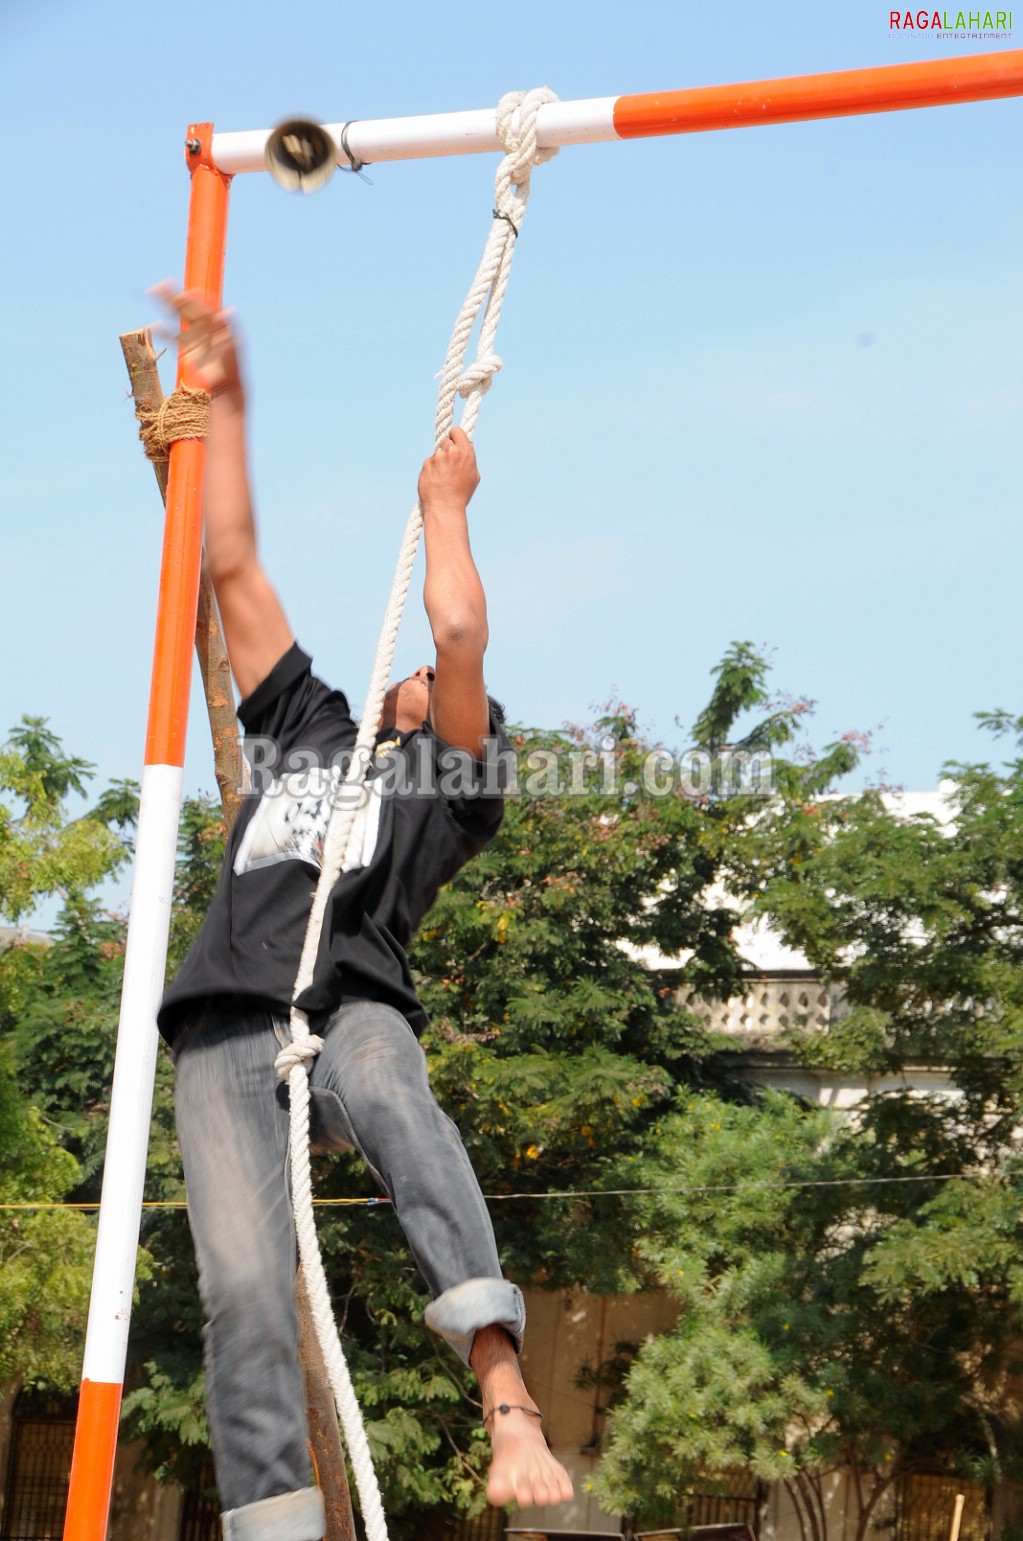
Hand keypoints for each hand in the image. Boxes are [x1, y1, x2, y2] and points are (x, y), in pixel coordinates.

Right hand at [151, 281, 243, 397]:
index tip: (188, 293)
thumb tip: (228, 310)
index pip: (204, 307)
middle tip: (162, 284)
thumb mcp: (233, 348)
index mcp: (216, 323)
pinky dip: (162, 332)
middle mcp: (203, 326)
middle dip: (175, 295)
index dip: (195, 300)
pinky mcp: (185, 348)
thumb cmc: (233, 366)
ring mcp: (193, 335)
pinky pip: (171, 337)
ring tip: (152, 292)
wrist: (226, 385)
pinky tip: (152, 326)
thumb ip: (228, 329)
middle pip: (187, 307)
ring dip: (165, 304)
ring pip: (177, 316)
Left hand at [418, 427, 479, 514]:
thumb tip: (466, 448)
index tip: (453, 440)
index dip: (454, 435)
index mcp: (466, 453)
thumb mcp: (473, 476)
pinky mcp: (426, 463)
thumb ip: (469, 459)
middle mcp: (452, 451)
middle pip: (446, 440)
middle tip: (448, 464)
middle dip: (446, 449)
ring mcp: (438, 457)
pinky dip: (430, 470)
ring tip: (442, 478)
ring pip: (437, 453)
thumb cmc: (461, 494)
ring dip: (438, 461)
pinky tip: (435, 481)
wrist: (445, 507)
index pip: (457, 431)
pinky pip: (428, 462)